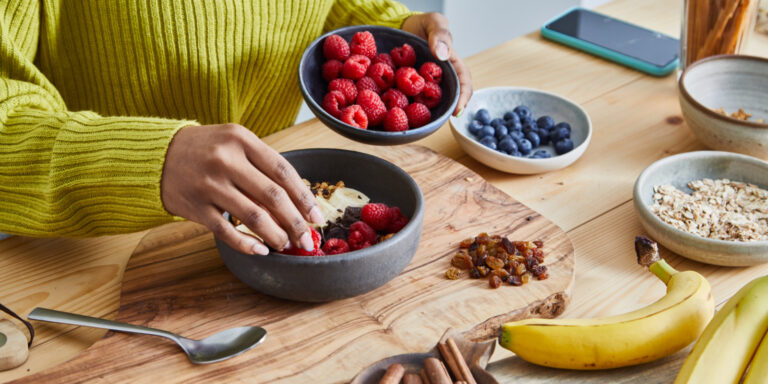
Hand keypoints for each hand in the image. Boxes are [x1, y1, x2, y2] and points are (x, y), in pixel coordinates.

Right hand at [161, 124, 322, 254]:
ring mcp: (209, 184)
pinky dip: (247, 244)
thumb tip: (296, 202)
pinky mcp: (195, 206)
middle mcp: (226, 160)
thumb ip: (262, 166)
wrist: (157, 155)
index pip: (283, 172)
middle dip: (296, 223)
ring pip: (254, 217)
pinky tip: (261, 250)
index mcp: (242, 140)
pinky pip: (227, 231)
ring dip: (276, 235)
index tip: (317, 216)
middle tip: (307, 240)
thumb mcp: (234, 143)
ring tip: (286, 245)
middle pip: (273, 197)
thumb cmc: (206, 150)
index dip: (304, 198)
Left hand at [401, 12, 472, 115]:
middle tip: (441, 121)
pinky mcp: (410, 87)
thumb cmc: (423, 24)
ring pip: (430, 103)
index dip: (463, 98)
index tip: (458, 110)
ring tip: (422, 123)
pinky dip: (409, 108)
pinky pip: (411, 99)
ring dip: (428, 112)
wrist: (402, 26)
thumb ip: (440, 35)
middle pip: (449, 98)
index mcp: (452, 64)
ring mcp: (425, 84)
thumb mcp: (435, 23)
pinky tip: (402, 114)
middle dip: (446, 111)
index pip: (463, 83)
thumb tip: (441, 55)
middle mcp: (440, 78)